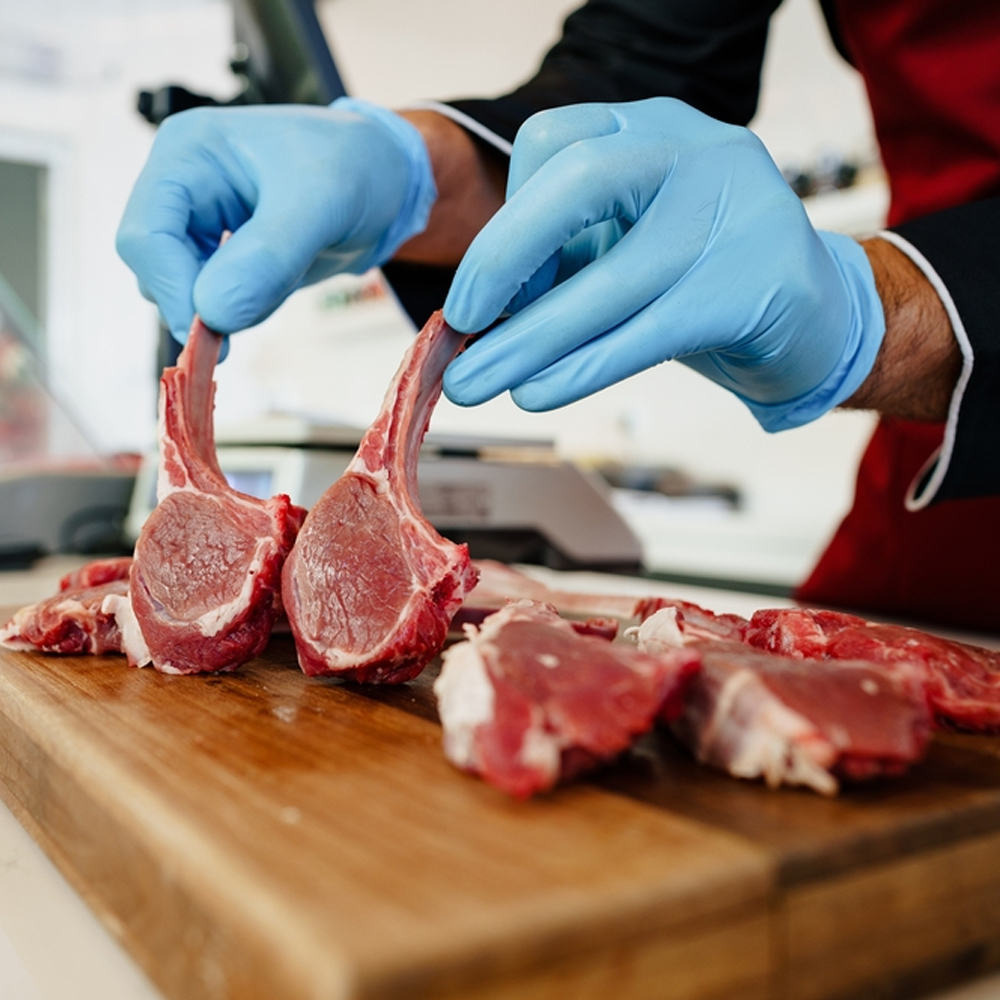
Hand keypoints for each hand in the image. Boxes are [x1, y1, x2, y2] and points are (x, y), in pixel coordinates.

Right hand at [117, 99, 435, 342]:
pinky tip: (283, 281)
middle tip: (265, 302)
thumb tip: (213, 312)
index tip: (216, 328)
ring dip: (232, 306)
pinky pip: (215, 305)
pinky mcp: (221, 259)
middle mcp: (180, 189)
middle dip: (204, 301)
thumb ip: (267, 259)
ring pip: (184, 295)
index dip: (173, 288)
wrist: (386, 183)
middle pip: (155, 271)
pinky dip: (247, 309)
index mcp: (186, 154)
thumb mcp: (320, 207)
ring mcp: (198, 226)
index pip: (145, 237)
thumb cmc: (355, 170)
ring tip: (288, 272)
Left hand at [442, 98, 884, 431]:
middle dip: (502, 259)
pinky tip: (537, 392)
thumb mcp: (630, 248)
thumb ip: (568, 259)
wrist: (819, 317)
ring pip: (611, 278)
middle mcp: (698, 150)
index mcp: (655, 129)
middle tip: (457, 326)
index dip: (504, 222)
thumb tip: (480, 312)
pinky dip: (583, 367)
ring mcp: (737, 210)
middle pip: (578, 184)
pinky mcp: (756, 286)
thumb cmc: (704, 281)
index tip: (478, 294)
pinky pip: (649, 331)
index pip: (554, 145)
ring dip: (529, 340)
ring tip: (475, 384)